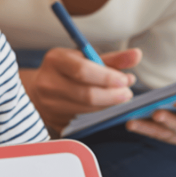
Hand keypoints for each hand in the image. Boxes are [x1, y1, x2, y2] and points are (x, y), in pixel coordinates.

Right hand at [20, 47, 141, 135]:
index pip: (83, 70)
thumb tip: (137, 55)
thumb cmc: (66, 69)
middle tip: (127, 93)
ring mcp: (49, 104)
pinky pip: (83, 120)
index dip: (107, 77)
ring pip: (87, 110)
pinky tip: (104, 106)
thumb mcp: (85, 58)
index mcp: (55, 60)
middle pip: (86, 94)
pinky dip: (98, 114)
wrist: (38, 88)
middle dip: (112, 95)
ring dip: (108, 105)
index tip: (125, 80)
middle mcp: (48, 82)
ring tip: (119, 97)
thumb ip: (113, 58)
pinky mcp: (54, 121)